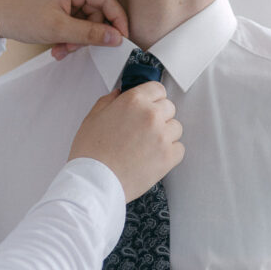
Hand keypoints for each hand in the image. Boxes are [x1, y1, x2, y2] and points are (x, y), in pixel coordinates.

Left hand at [0, 0, 127, 52]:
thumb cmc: (22, 17)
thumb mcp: (59, 29)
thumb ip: (91, 34)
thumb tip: (117, 38)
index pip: (108, 0)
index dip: (117, 22)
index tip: (122, 42)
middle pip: (97, 11)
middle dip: (87, 34)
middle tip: (72, 49)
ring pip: (86, 18)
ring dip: (76, 37)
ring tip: (61, 49)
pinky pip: (75, 17)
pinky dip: (69, 32)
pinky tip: (58, 44)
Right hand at [68, 84, 183, 201]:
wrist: (94, 181)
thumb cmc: (90, 152)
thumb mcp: (93, 118)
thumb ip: (109, 101)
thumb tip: (119, 93)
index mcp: (133, 101)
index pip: (157, 89)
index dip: (152, 98)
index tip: (149, 106)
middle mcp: (151, 115)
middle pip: (169, 107)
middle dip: (159, 116)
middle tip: (144, 129)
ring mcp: (162, 136)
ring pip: (176, 128)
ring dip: (165, 134)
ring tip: (147, 145)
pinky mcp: (168, 157)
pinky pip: (179, 149)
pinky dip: (170, 153)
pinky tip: (153, 157)